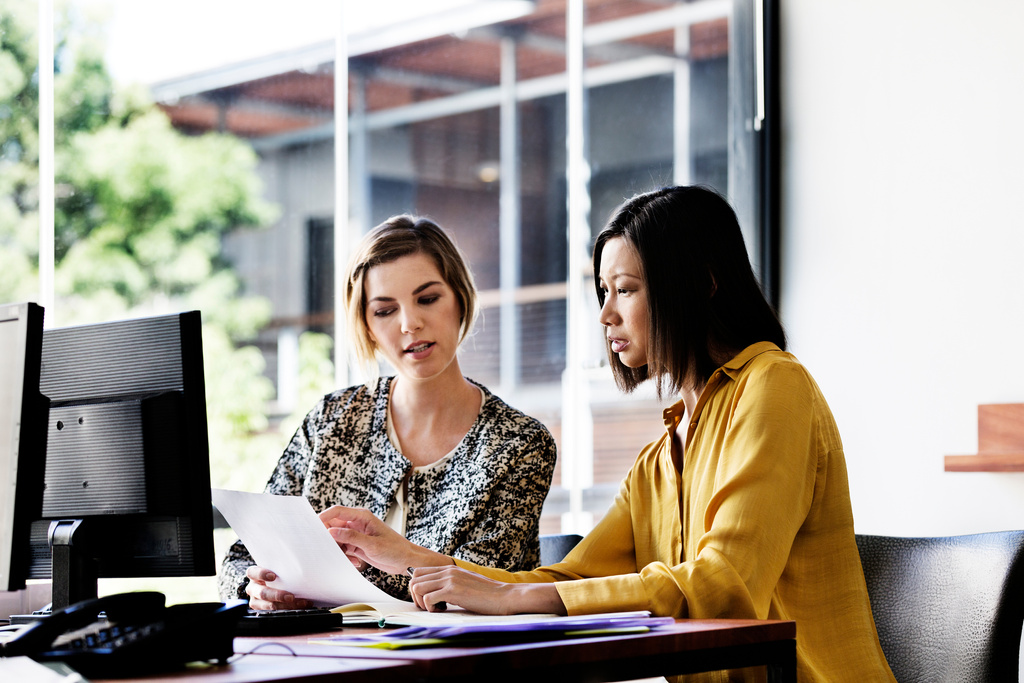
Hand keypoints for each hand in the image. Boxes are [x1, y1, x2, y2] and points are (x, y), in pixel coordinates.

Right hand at [244, 566, 312, 610]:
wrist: (273, 583)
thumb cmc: (276, 573)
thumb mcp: (275, 568)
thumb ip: (281, 568)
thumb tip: (299, 566)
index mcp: (254, 575)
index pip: (252, 573)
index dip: (261, 574)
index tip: (273, 576)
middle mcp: (253, 588)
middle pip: (262, 593)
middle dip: (277, 596)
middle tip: (291, 596)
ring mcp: (256, 601)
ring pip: (268, 606)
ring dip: (285, 606)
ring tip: (300, 602)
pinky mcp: (263, 610)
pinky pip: (275, 613)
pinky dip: (290, 609)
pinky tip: (301, 605)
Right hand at [319, 505, 450, 575]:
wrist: (406, 561)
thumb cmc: (395, 549)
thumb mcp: (373, 545)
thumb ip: (352, 537)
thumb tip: (332, 531)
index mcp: (362, 516)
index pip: (337, 511)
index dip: (323, 517)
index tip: (312, 527)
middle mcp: (357, 523)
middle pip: (333, 525)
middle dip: (329, 538)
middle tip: (326, 549)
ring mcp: (356, 534)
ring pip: (336, 539)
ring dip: (338, 550)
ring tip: (351, 559)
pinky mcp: (356, 545)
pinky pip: (343, 548)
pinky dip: (345, 556)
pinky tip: (356, 562)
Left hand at [408, 566, 566, 615]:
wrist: (504, 596)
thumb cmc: (486, 595)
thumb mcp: (465, 584)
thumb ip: (450, 584)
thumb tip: (435, 592)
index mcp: (449, 568)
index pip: (419, 572)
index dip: (419, 588)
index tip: (428, 599)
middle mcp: (447, 571)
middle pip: (414, 578)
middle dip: (416, 595)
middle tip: (429, 606)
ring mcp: (450, 579)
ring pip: (418, 588)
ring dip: (422, 602)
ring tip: (436, 608)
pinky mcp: (453, 591)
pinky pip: (428, 599)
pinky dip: (431, 608)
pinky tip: (444, 610)